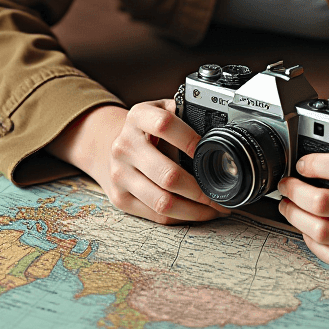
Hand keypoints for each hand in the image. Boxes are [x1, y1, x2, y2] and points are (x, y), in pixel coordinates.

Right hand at [48, 101, 230, 224]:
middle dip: (201, 189)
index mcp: (137, 117)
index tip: (210, 150)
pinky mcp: (120, 198)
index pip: (164, 124)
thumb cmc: (145, 130)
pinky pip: (157, 215)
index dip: (190, 139)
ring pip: (163, 201)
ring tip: (214, 208)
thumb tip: (219, 129)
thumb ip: (183, 113)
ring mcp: (120, 174)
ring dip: (195, 209)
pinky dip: (182, 217)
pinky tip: (196, 212)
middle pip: (168, 175)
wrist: (107, 146)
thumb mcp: (158, 110)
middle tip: (221, 193)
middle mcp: (124, 146)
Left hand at [277, 123, 328, 266]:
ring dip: (296, 217)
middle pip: (324, 203)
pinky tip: (307, 228)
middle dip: (294, 191)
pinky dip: (312, 242)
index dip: (314, 164)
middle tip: (286, 184)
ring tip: (288, 205)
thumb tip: (325, 125)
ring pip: (324, 232)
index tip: (301, 163)